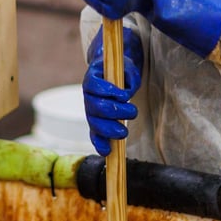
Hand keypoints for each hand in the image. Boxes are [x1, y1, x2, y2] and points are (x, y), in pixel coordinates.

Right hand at [83, 28, 142, 155]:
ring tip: (124, 132)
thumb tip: (126, 95)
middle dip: (116, 112)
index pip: (95, 86)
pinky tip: (106, 151)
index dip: (109, 91)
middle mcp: (88, 95)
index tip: (124, 95)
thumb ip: (129, 79)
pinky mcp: (96, 123)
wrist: (112, 75)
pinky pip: (94, 135)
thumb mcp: (127, 68)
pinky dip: (100, 143)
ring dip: (110, 130)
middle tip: (133, 111)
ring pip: (95, 123)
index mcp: (92, 78)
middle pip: (97, 107)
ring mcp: (90, 111)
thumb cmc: (120, 71)